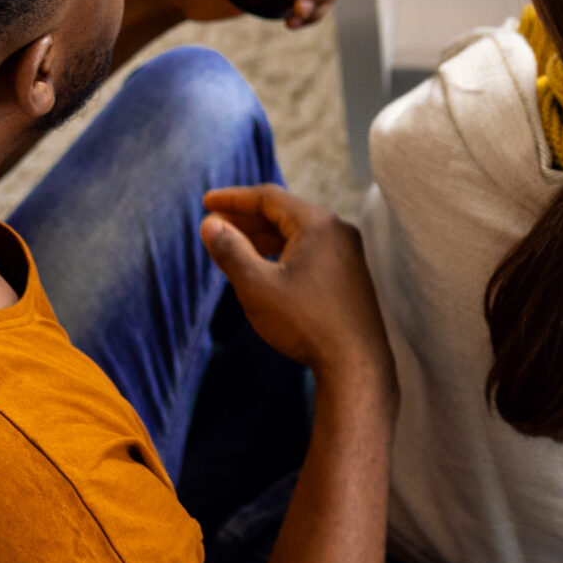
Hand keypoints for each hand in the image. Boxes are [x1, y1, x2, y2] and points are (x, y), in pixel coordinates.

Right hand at [201, 186, 394, 393]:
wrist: (355, 365)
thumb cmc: (305, 322)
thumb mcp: (256, 285)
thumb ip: (230, 250)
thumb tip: (209, 224)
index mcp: (318, 223)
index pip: (269, 197)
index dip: (233, 198)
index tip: (206, 201)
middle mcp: (337, 231)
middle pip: (283, 214)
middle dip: (245, 218)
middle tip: (213, 225)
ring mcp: (347, 253)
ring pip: (297, 235)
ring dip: (262, 237)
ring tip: (231, 245)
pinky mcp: (349, 276)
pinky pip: (309, 252)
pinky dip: (282, 253)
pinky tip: (263, 268)